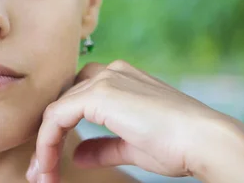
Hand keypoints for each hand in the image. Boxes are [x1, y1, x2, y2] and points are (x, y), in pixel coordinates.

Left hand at [25, 60, 243, 182]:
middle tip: (40, 172)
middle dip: (48, 137)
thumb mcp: (133, 146)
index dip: (61, 130)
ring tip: (42, 176)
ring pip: (56, 109)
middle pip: (64, 101)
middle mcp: (111, 72)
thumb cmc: (177, 144)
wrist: (202, 140)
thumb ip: (104, 146)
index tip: (52, 165)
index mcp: (122, 78)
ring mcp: (105, 80)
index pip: (78, 98)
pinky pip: (57, 116)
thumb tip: (78, 154)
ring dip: (45, 144)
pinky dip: (47, 142)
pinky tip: (48, 165)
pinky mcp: (99, 94)